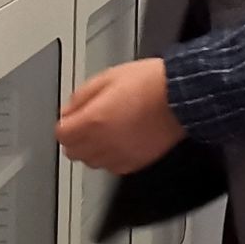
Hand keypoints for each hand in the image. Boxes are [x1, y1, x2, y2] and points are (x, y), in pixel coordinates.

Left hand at [57, 58, 184, 173]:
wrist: (182, 96)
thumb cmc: (151, 83)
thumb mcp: (108, 76)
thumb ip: (81, 96)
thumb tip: (68, 110)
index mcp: (93, 121)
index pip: (62, 134)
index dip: (67, 123)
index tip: (73, 117)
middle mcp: (104, 143)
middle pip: (73, 152)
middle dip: (77, 138)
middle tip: (88, 124)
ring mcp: (120, 155)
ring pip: (92, 163)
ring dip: (93, 149)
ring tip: (107, 131)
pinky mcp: (137, 162)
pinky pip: (114, 167)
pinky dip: (113, 156)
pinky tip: (122, 140)